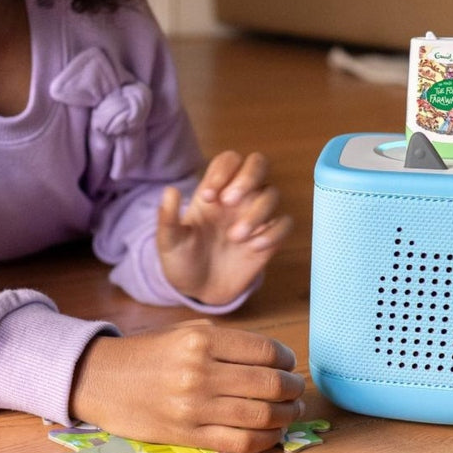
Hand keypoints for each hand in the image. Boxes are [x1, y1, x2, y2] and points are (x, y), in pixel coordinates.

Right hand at [70, 323, 304, 452]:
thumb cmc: (149, 352)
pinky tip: (272, 433)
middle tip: (296, 388)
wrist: (104, 379)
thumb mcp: (186, 330)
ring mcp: (195, 407)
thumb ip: (227, 341)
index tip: (288, 362)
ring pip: (261, 416)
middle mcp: (200, 372)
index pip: (264, 350)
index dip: (285, 358)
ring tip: (290, 410)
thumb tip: (273, 357)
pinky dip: (266, 440)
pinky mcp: (189, 436)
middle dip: (292, 388)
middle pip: (269, 384)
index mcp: (202, 340)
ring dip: (286, 415)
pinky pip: (240, 443)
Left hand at [157, 151, 289, 305]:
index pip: (228, 160)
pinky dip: (274, 232)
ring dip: (257, 211)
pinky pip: (285, 223)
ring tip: (235, 237)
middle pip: (258, 163)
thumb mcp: (168, 241)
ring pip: (272, 193)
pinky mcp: (269, 238)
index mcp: (213, 191)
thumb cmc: (182, 260)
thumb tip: (169, 190)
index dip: (222, 171)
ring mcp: (255, 216)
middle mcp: (238, 198)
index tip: (208, 198)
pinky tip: (254, 247)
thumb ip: (167, 218)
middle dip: (248, 177)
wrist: (198, 292)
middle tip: (229, 201)